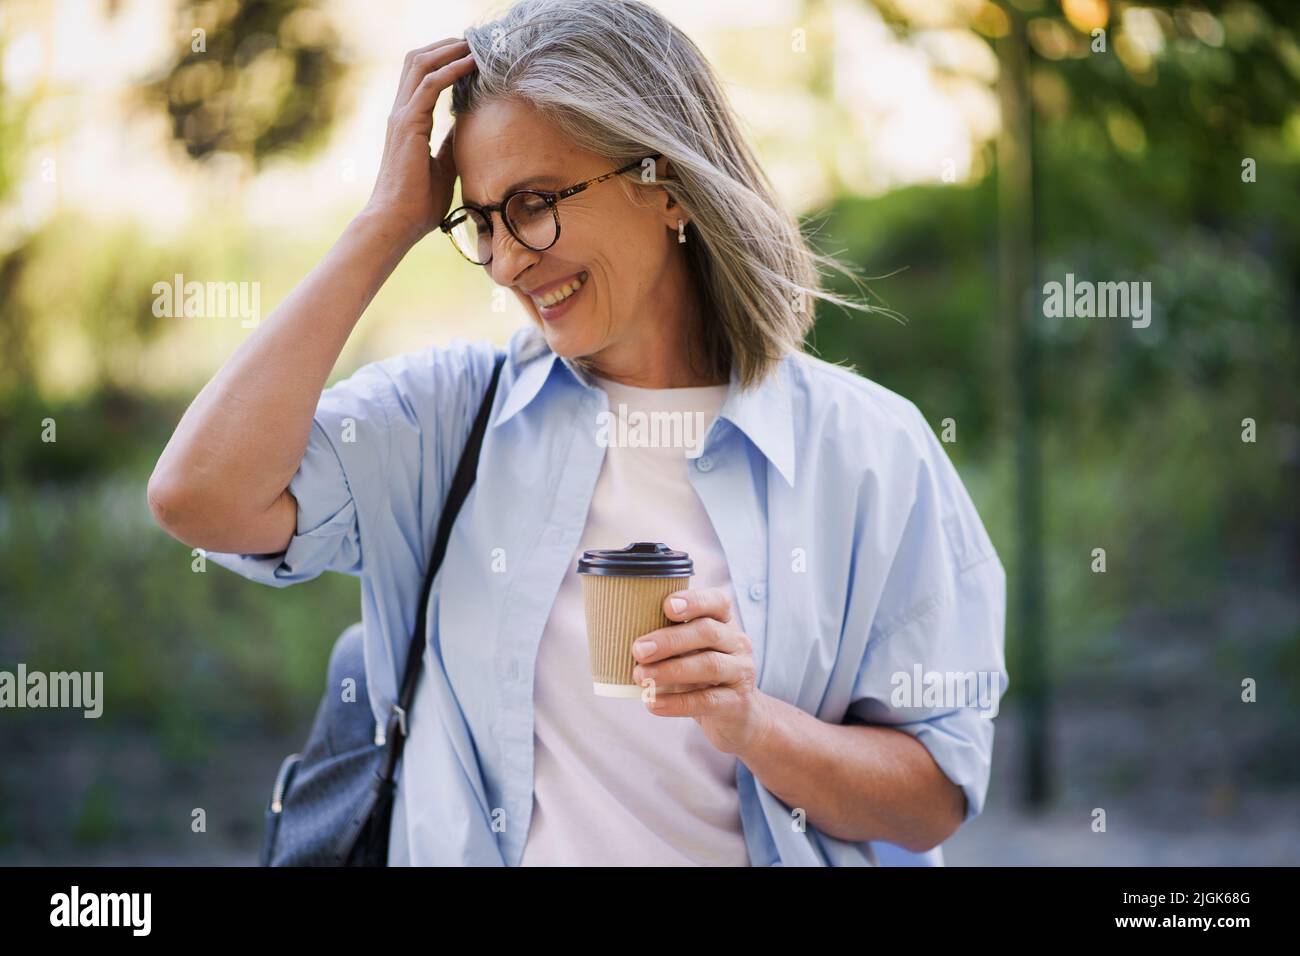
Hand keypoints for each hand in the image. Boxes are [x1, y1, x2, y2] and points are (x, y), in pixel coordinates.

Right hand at [365, 38, 476, 243]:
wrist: (396, 222)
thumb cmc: (418, 203)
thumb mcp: (444, 167)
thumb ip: (451, 144)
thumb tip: (467, 128)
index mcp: (407, 122)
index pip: (422, 77)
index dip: (444, 61)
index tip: (470, 55)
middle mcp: (400, 113)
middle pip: (417, 61)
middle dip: (445, 46)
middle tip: (473, 40)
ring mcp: (400, 116)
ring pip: (420, 65)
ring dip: (448, 50)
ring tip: (473, 44)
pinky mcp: (406, 125)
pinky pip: (428, 85)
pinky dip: (450, 70)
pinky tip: (469, 64)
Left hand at [631, 587, 773, 755]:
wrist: (737, 718)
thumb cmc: (701, 676)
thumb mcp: (689, 652)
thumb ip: (667, 639)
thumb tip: (618, 633)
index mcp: (724, 622)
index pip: (717, 601)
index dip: (693, 601)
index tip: (666, 606)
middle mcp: (737, 643)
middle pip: (707, 632)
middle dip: (670, 640)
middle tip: (638, 649)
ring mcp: (741, 673)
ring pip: (709, 665)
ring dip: (670, 670)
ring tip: (640, 677)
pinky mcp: (737, 703)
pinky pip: (707, 700)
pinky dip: (677, 703)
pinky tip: (653, 703)